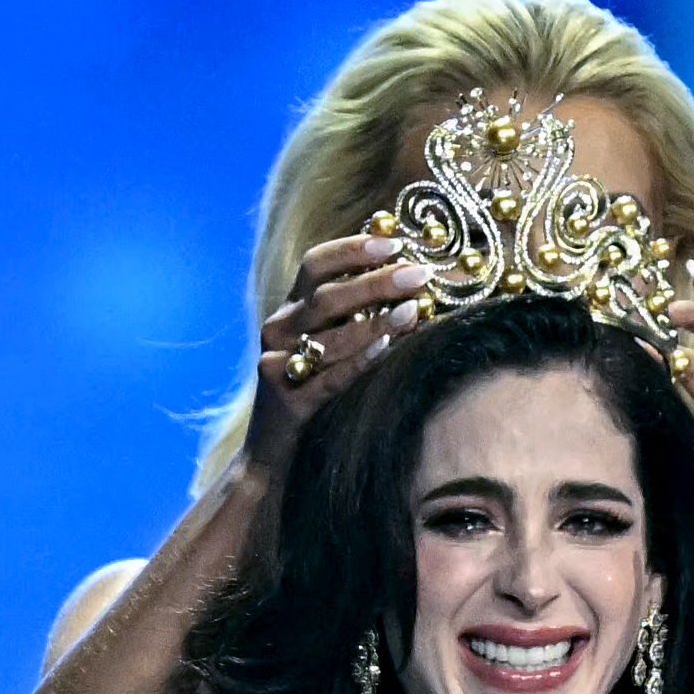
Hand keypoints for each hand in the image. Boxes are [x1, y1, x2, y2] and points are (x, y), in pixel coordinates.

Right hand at [245, 235, 430, 466]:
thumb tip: (413, 277)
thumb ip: (358, 312)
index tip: (395, 242)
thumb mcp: (331, 345)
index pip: (316, 263)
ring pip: (329, 336)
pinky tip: (389, 347)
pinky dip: (360, 361)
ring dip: (375, 321)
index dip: (353, 248)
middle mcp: (278, 329)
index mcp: (291, 308)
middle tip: (419, 274)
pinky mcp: (286, 399)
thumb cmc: (317, 392)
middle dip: (376, 281)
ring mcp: (278, 363)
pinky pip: (328, 377)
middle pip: (327, 295)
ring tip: (414, 309)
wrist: (274, 452)